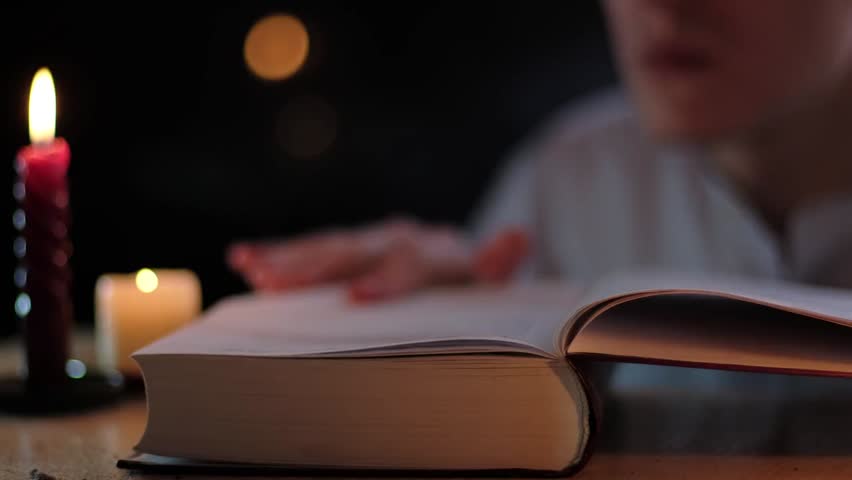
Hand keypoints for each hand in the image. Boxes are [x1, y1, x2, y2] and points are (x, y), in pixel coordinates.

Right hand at [227, 218, 528, 302]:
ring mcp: (373, 240)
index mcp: (438, 251)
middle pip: (356, 251)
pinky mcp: (352, 248)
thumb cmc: (476, 287)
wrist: (464, 263)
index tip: (357, 298)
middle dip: (315, 267)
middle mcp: (400, 238)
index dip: (386, 280)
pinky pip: (314, 249)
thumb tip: (518, 236)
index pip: (409, 263)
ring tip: (248, 267)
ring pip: (328, 248)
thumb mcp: (496, 284)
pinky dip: (279, 253)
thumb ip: (500, 265)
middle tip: (273, 281)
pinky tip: (243, 258)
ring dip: (287, 258)